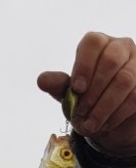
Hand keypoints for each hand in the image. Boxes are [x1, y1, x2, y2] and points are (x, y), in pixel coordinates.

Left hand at [37, 32, 135, 155]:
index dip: (84, 65)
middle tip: (81, 112)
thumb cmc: (88, 99)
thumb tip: (42, 80)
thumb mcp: (70, 94)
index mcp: (99, 44)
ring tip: (90, 124)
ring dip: (104, 106)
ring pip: (124, 80)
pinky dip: (116, 114)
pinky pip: (134, 97)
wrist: (110, 119)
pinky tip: (105, 124)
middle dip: (94, 90)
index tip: (77, 89)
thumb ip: (59, 85)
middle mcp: (121, 47)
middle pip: (111, 60)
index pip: (93, 43)